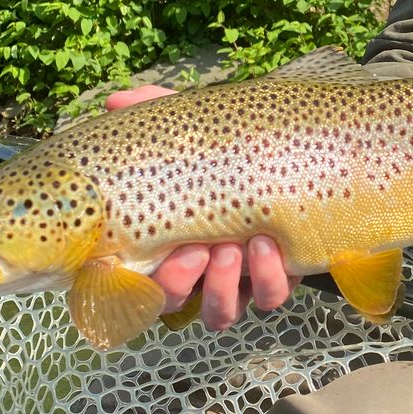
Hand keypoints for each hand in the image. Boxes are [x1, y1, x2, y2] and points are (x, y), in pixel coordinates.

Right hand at [104, 84, 295, 329]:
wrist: (296, 154)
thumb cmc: (231, 146)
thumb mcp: (194, 128)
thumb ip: (156, 112)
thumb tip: (116, 101)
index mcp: (164, 240)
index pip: (128, 279)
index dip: (119, 283)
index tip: (122, 259)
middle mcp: (194, 270)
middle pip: (168, 302)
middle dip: (177, 281)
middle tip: (196, 249)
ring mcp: (236, 280)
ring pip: (219, 312)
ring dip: (220, 286)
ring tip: (233, 246)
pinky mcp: (276, 279)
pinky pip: (269, 297)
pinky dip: (268, 278)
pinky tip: (267, 244)